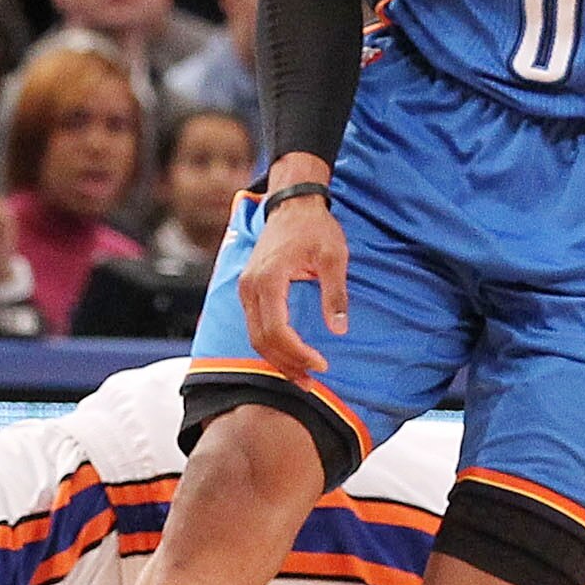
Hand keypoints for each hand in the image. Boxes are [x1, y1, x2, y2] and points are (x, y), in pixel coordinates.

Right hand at [239, 187, 344, 375]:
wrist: (293, 204)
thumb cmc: (314, 227)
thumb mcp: (333, 257)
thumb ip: (335, 294)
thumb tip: (338, 329)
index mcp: (269, 279)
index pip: (276, 330)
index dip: (297, 353)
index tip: (321, 364)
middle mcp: (250, 287)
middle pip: (261, 340)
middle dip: (286, 364)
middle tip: (312, 381)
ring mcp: (246, 289)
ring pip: (254, 337)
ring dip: (277, 359)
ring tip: (302, 376)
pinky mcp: (249, 290)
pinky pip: (255, 326)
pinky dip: (271, 345)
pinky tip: (290, 356)